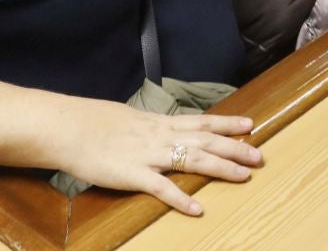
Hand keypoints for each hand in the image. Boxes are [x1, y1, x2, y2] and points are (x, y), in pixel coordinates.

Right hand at [51, 99, 259, 215]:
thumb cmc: (92, 123)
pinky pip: (161, 188)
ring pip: (192, 159)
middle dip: (234, 148)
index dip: (226, 123)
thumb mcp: (126, 118)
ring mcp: (148, 155)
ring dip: (221, 168)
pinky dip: (181, 199)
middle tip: (260, 155)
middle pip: (205, 140)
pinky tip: (197, 209)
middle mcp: (159, 136)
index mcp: (157, 122)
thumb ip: (146, 126)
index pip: (200, 121)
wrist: (67, 127)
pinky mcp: (133, 174)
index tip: (250, 124)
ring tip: (244, 176)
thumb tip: (159, 129)